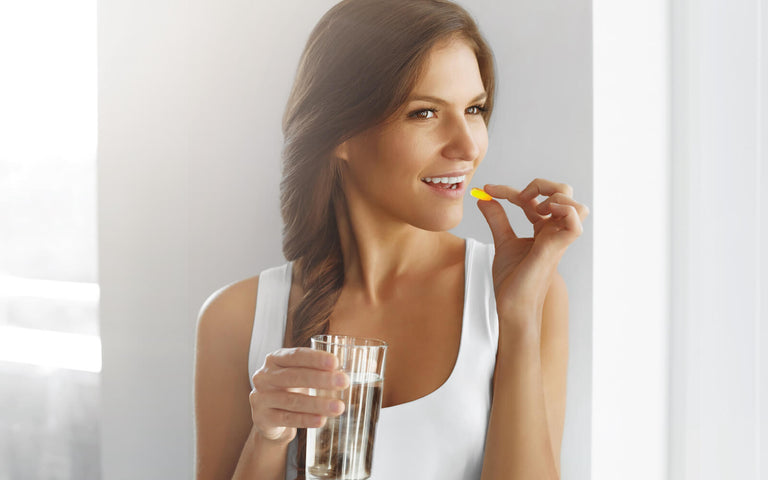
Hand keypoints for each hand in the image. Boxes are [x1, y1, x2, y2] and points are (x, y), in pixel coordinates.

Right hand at [250, 347, 348, 442]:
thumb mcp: (300, 375)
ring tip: (339, 407)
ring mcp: (261, 397)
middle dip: (321, 379)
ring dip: (318, 404)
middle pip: (294, 376)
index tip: (336, 362)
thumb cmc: (290, 389)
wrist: (269, 417)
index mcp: (275, 359)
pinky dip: (306, 420)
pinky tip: (321, 420)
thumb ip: (321, 370)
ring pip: (292, 400)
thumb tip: (358, 369)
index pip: (296, 355)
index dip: (316, 358)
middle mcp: (264, 376)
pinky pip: (287, 419)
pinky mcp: (263, 418)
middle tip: (344, 382)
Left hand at [476, 179, 588, 332]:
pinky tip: (540, 212)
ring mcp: (558, 240)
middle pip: (565, 194)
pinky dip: (563, 210)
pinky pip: (575, 223)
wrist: (512, 307)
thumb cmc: (512, 281)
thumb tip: (484, 199)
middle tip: (518, 197)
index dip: (510, 191)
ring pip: (578, 206)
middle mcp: (554, 233)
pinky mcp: (556, 248)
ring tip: (532, 207)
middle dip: (541, 185)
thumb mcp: (502, 242)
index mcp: (543, 230)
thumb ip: (497, 219)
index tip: (487, 190)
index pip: (534, 199)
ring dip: (555, 197)